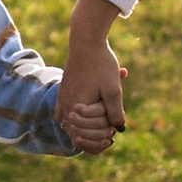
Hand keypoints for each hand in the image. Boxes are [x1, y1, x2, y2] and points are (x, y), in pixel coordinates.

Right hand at [59, 0, 127, 152]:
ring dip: (87, 126)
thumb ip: (115, 112)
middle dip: (95, 134)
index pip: (84, 139)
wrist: (86, 41)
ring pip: (72, 124)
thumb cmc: (101, 64)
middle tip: (110, 130)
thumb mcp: (113, 90)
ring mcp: (63, 99)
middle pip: (77, 134)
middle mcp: (67, 107)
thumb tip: (118, 129)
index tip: (112, 134)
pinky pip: (63, 113)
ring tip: (102, 120)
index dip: (100, 141)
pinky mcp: (63, 91)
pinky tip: (81, 116)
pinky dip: (74, 118)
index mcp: (77, 109)